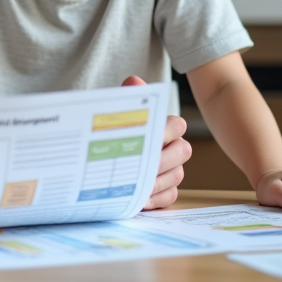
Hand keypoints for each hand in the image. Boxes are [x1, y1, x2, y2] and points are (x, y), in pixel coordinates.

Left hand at [121, 75, 190, 209]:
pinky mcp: (165, 191)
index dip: (166, 130)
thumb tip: (134, 81)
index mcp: (164, 127)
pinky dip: (156, 199)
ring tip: (138, 185)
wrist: (99, 156)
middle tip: (143, 165)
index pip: (177, 125)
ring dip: (157, 180)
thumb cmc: (113, 132)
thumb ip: (127, 97)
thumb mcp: (116, 113)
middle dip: (163, 158)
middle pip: (183, 151)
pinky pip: (170, 196)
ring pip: (176, 175)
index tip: (150, 136)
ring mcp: (171, 170)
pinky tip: (140, 200)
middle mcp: (172, 148)